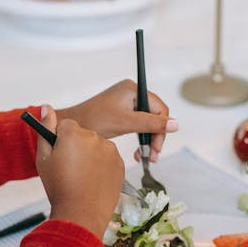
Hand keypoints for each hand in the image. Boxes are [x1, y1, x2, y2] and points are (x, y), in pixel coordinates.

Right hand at [34, 106, 122, 236]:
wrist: (81, 213)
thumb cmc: (59, 187)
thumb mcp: (44, 158)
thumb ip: (46, 129)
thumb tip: (47, 107)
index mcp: (73, 133)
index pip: (67, 125)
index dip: (62, 140)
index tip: (61, 155)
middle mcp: (94, 137)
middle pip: (83, 134)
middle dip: (77, 146)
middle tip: (71, 168)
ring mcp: (110, 150)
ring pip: (97, 146)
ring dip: (91, 155)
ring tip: (83, 176)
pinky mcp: (120, 163)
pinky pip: (109, 158)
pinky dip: (102, 166)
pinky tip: (94, 180)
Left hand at [57, 80, 176, 162]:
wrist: (71, 127)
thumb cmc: (94, 121)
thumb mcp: (125, 123)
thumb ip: (151, 123)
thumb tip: (175, 125)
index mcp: (133, 89)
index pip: (159, 108)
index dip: (162, 128)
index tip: (157, 147)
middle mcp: (131, 92)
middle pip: (155, 116)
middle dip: (155, 137)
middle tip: (153, 155)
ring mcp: (126, 102)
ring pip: (148, 122)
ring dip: (148, 140)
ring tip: (147, 157)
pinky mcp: (121, 113)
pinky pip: (138, 125)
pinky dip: (140, 138)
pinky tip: (139, 152)